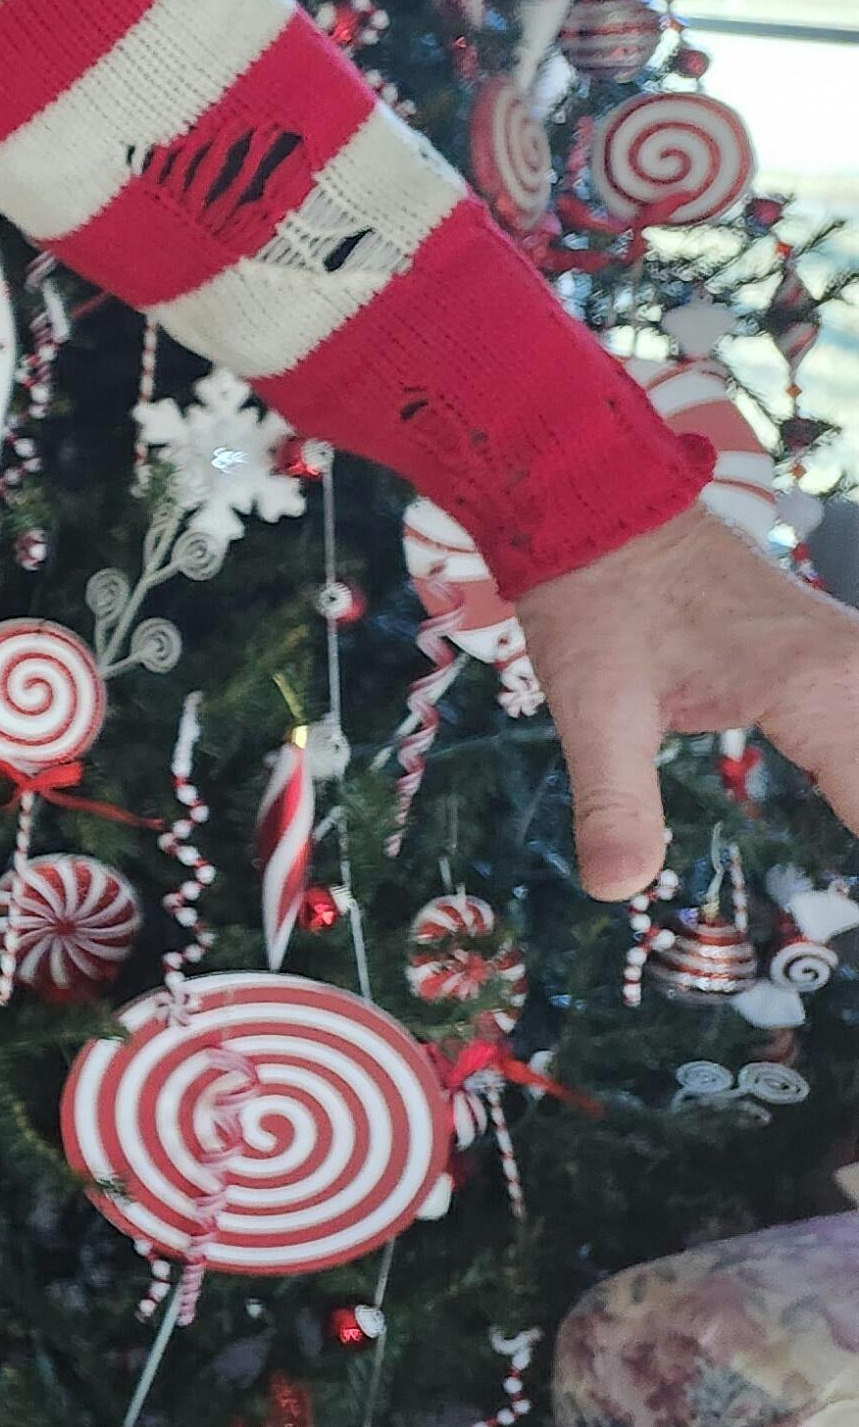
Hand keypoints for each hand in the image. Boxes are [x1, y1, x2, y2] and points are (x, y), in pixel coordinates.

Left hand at [512, 508, 858, 901]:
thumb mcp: (594, 710)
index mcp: (817, 688)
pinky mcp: (837, 652)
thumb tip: (615, 889)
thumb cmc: (594, 600)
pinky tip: (852, 799)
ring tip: (855, 867)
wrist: (598, 504)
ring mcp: (853, 654)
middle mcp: (855, 667)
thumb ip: (614, 803)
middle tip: (855, 922)